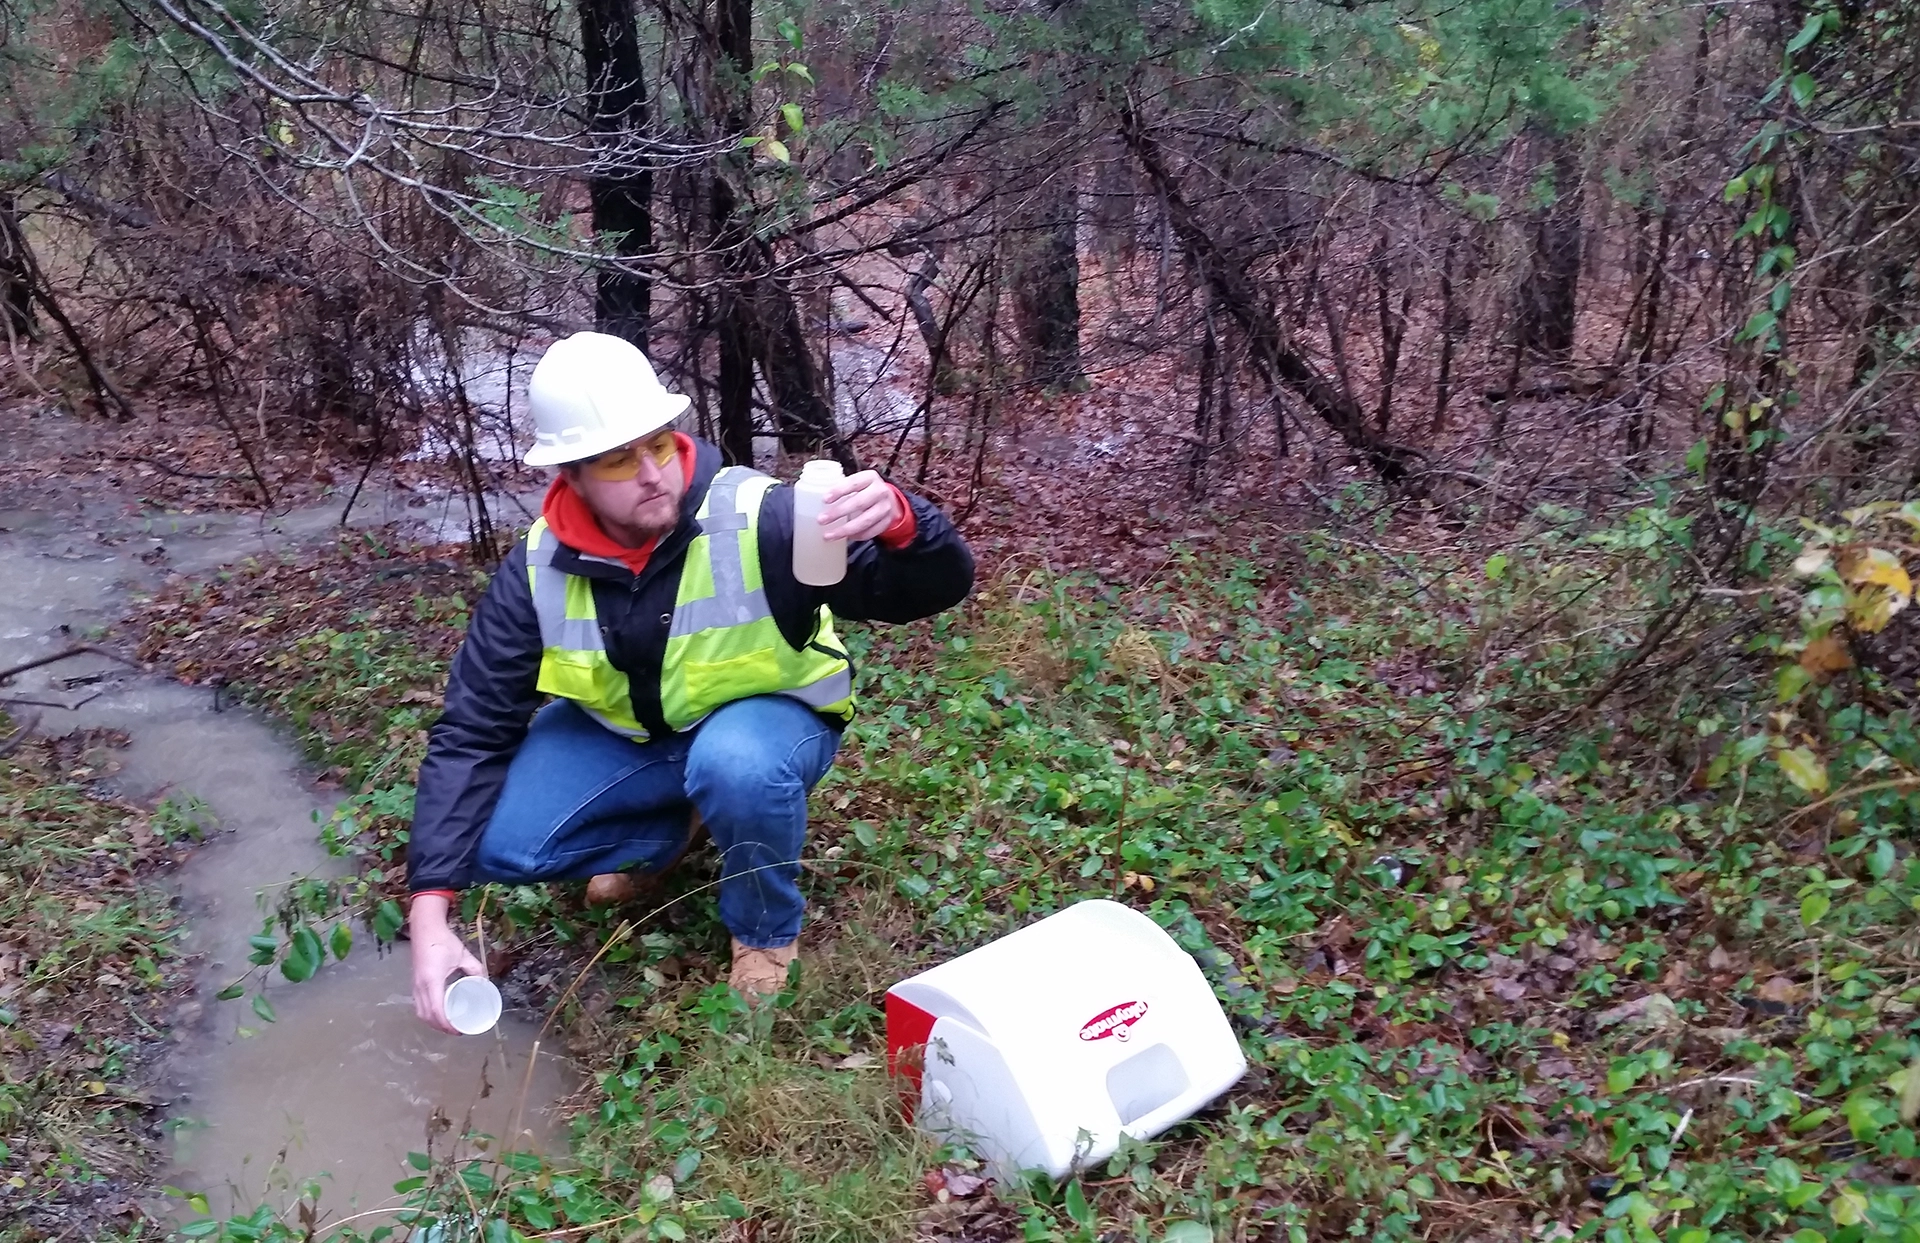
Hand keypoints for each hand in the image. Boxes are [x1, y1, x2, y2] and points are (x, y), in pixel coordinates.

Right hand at [408, 894, 484, 1033]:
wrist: (425, 929)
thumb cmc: (443, 941)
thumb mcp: (463, 955)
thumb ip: (475, 969)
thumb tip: (485, 983)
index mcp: (432, 981)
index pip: (437, 1011)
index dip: (447, 1025)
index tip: (459, 1031)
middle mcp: (420, 986)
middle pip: (427, 1016)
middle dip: (441, 1027)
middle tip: (457, 1031)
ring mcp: (415, 985)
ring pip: (421, 1012)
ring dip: (433, 1022)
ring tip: (448, 1025)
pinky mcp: (414, 983)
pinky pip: (418, 1004)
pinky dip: (427, 1014)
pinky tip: (437, 1013)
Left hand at [818, 470, 901, 541]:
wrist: (890, 500)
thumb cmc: (866, 490)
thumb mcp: (858, 483)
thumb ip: (843, 488)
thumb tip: (815, 499)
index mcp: (870, 477)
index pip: (854, 482)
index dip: (839, 491)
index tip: (825, 499)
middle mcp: (880, 491)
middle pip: (859, 503)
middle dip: (838, 513)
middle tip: (821, 520)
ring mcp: (885, 508)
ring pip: (865, 521)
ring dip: (845, 530)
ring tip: (828, 535)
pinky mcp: (887, 522)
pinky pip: (870, 532)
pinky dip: (857, 536)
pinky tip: (845, 537)